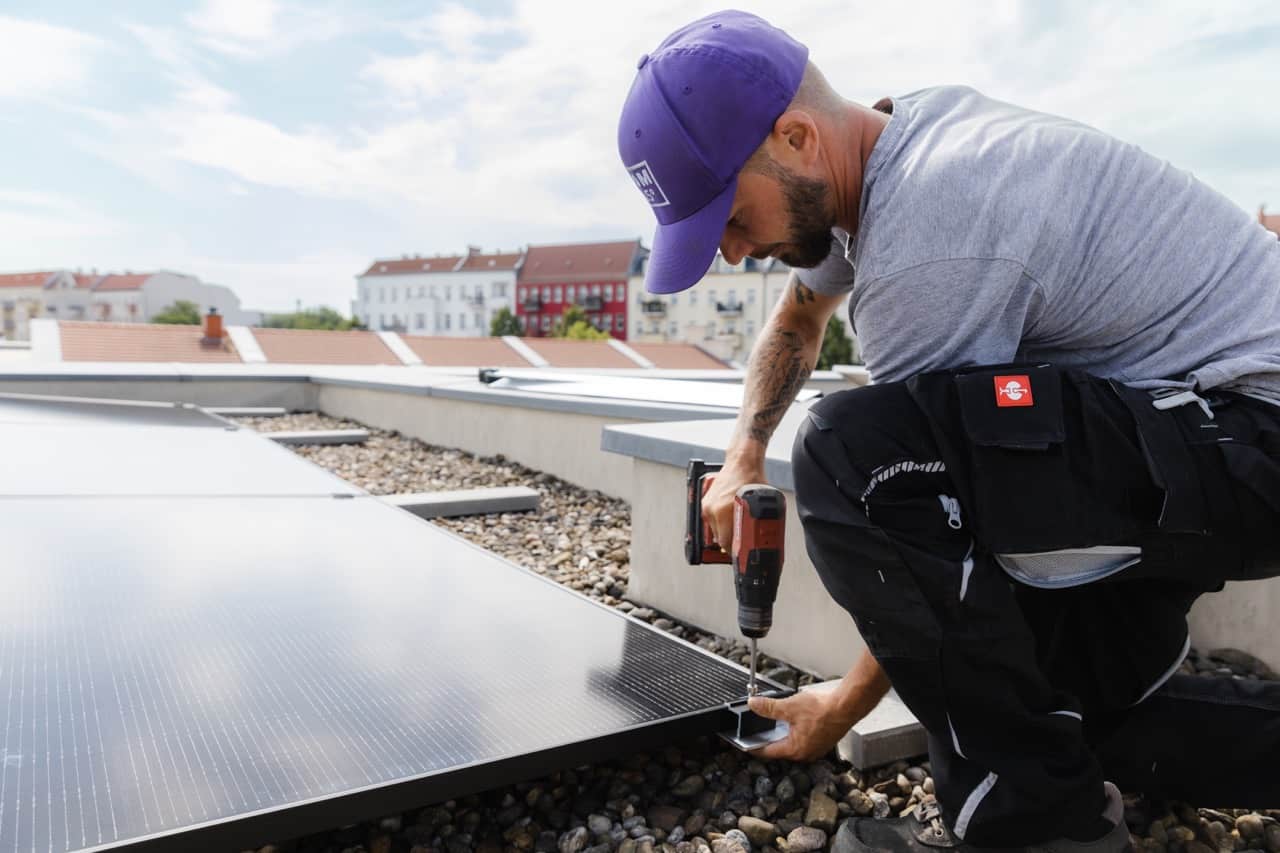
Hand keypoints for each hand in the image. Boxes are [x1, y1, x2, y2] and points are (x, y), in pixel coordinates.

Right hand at [701, 454, 765, 553]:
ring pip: (716, 530)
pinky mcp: (706, 502)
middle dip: (732, 543)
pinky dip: (721, 523)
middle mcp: (713, 510)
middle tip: (743, 544)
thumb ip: (756, 523)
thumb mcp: (759, 504)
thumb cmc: (752, 479)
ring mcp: (708, 506)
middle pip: (720, 539)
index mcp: (724, 512)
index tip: (742, 555)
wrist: (741, 462)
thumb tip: (760, 539)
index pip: (726, 542)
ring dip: (726, 533)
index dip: (735, 551)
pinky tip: (730, 519)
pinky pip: (713, 520)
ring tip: (738, 530)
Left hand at [746, 690, 863, 761]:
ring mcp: (815, 749)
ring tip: (777, 722)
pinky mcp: (823, 741)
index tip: (745, 745)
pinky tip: (795, 720)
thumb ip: (769, 708)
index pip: (767, 752)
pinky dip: (796, 731)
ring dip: (784, 734)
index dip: (754, 747)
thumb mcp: (789, 707)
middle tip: (759, 730)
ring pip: (793, 743)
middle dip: (770, 738)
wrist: (847, 706)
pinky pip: (804, 739)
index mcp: (794, 750)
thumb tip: (754, 705)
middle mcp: (805, 753)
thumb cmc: (823, 710)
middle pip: (780, 748)